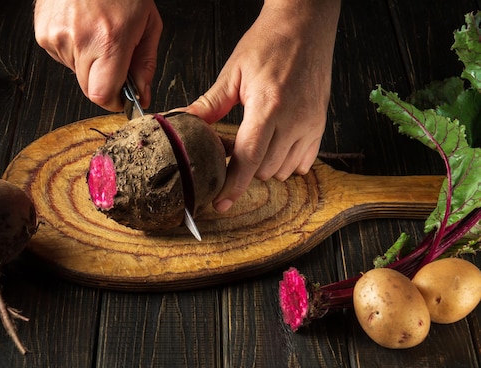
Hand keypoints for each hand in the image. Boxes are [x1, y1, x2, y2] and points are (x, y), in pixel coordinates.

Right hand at [34, 0, 162, 110]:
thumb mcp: (148, 24)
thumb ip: (145, 65)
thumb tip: (142, 95)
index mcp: (110, 40)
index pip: (102, 95)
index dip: (113, 101)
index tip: (121, 97)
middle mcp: (80, 40)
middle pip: (88, 89)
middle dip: (104, 82)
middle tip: (114, 59)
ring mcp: (57, 36)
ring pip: (76, 72)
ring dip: (88, 62)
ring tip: (97, 33)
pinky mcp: (43, 33)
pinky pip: (61, 56)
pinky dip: (73, 50)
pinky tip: (81, 28)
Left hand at [186, 0, 340, 212]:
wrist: (305, 24)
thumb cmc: (269, 42)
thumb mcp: (233, 72)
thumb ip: (209, 104)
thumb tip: (185, 123)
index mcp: (268, 106)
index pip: (248, 158)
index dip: (232, 186)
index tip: (220, 204)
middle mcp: (294, 120)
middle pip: (263, 170)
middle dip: (243, 169)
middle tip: (231, 150)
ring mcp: (311, 124)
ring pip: (282, 170)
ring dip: (263, 166)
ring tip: (254, 142)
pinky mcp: (321, 124)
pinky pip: (303, 162)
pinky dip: (286, 162)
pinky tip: (275, 145)